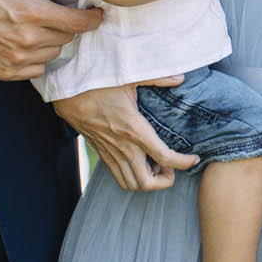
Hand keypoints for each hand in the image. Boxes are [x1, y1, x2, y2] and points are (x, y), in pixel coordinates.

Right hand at [0, 0, 102, 80]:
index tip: (95, 14)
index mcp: (33, 14)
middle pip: (67, 37)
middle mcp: (28, 40)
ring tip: (36, 27)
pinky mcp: (6, 72)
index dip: (92, 19)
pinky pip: (37, 69)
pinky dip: (37, 58)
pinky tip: (24, 43)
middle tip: (55, 14)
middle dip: (67, 25)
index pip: (79, 23)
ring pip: (53, 53)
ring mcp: (17, 59)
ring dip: (52, 41)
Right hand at [54, 78, 198, 190]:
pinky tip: (140, 160)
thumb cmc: (98, 83)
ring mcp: (111, 153)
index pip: (164, 156)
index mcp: (134, 130)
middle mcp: (123, 147)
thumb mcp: (129, 77)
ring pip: (131, 185)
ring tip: (156, 164)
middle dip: (165, 180)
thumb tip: (180, 77)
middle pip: (147, 183)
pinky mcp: (102, 153)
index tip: (194, 159)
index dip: (183, 163)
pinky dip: (133, 178)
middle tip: (171, 164)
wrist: (67, 92)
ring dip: (148, 181)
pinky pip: (119, 177)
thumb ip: (157, 77)